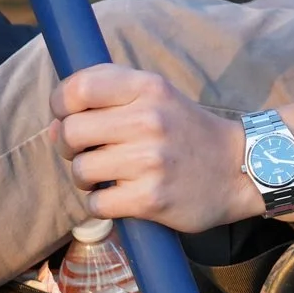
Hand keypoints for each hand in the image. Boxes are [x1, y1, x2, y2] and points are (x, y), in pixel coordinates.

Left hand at [50, 64, 255, 231]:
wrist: (239, 169)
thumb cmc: (186, 131)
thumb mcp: (157, 94)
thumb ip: (109, 94)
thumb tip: (54, 124)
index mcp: (148, 88)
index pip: (78, 88)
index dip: (60, 104)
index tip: (66, 115)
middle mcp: (149, 120)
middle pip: (71, 132)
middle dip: (69, 146)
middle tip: (88, 151)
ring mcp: (150, 161)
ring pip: (81, 171)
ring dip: (87, 178)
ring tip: (110, 175)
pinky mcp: (152, 198)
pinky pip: (97, 204)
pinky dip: (102, 204)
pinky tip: (122, 196)